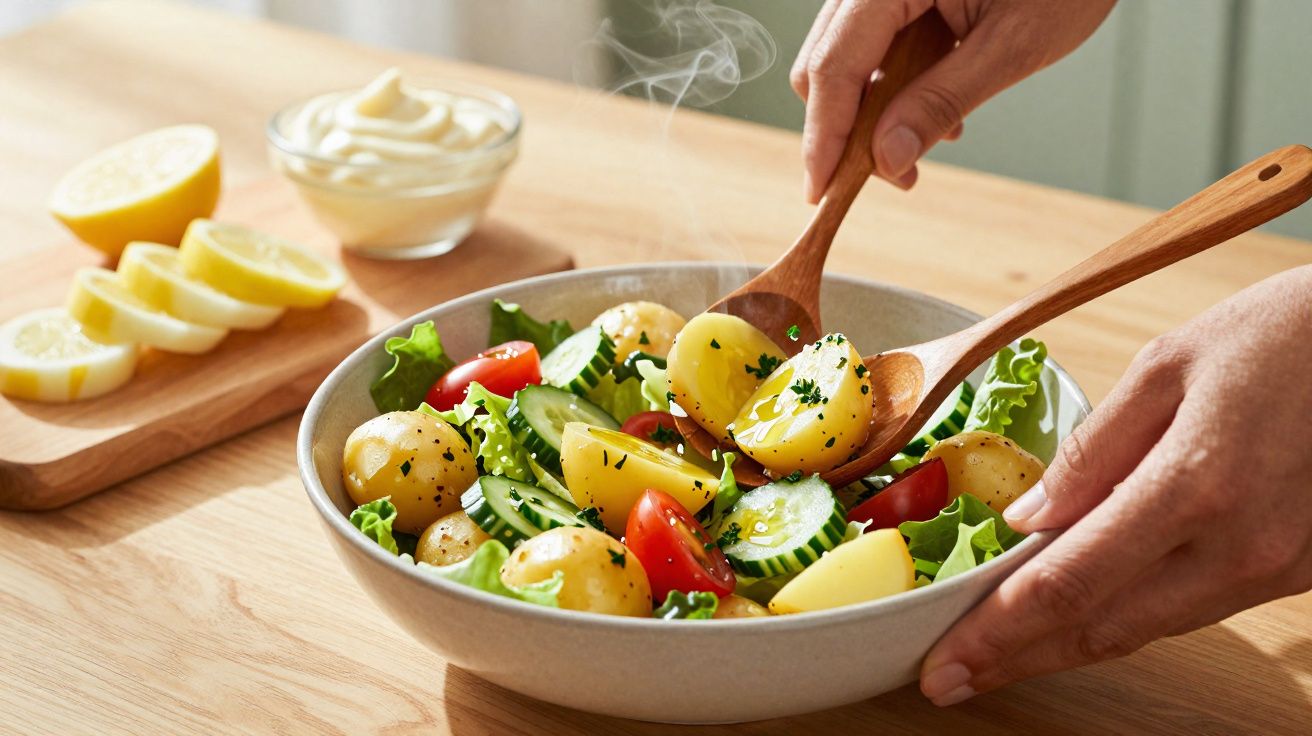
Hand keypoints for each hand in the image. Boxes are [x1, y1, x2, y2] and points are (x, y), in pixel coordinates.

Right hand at [791, 0, 1114, 200]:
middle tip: (888, 176)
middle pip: (825, 64)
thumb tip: (887, 160)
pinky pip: (875, 45)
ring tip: (920, 146)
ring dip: (872, 112)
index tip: (821, 192)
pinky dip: (893, 85)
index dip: (823, 136)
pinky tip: (933, 109)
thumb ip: (941, 101)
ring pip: (845, 58)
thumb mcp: (1011, 45)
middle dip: (846, 129)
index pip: (833, 67)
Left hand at [918, 265, 1311, 705]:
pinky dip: (1121, 618)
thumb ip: (1093, 450)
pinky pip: (1188, 608)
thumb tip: (1028, 519)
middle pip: (1102, 627)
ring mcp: (1274, 570)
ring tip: (997, 654)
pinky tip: (1075, 617)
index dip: (997, 633)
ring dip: (1063, 647)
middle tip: (949, 678)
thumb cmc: (1284, 335)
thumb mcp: (1167, 365)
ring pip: (1145, 628)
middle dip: (1016, 658)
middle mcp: (1239, 549)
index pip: (1068, 583)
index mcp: (1195, 486)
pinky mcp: (1293, 574)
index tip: (944, 663)